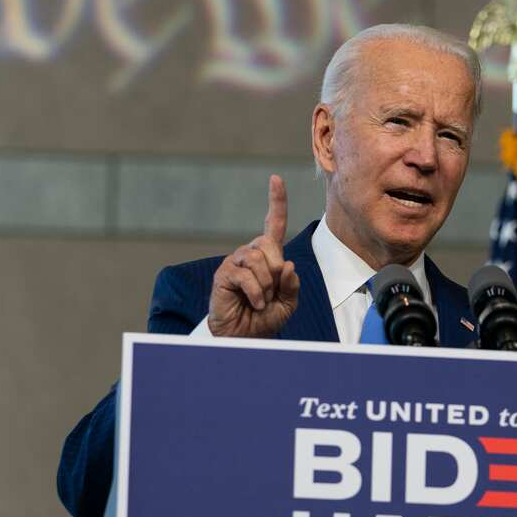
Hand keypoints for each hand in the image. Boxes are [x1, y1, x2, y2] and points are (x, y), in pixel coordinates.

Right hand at [208, 175, 300, 337]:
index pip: (274, 224)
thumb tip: (287, 264)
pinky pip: (245, 275)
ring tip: (262, 300)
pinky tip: (255, 303)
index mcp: (269, 256)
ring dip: (266, 285)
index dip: (276, 202)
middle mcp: (251, 254)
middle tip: (272, 292)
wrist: (246, 337)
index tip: (275, 179)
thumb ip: (292, 283)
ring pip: (258, 260)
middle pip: (269, 244)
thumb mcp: (289, 301)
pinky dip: (256, 293)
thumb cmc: (266, 317)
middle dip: (276, 270)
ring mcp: (235, 262)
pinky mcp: (224, 274)